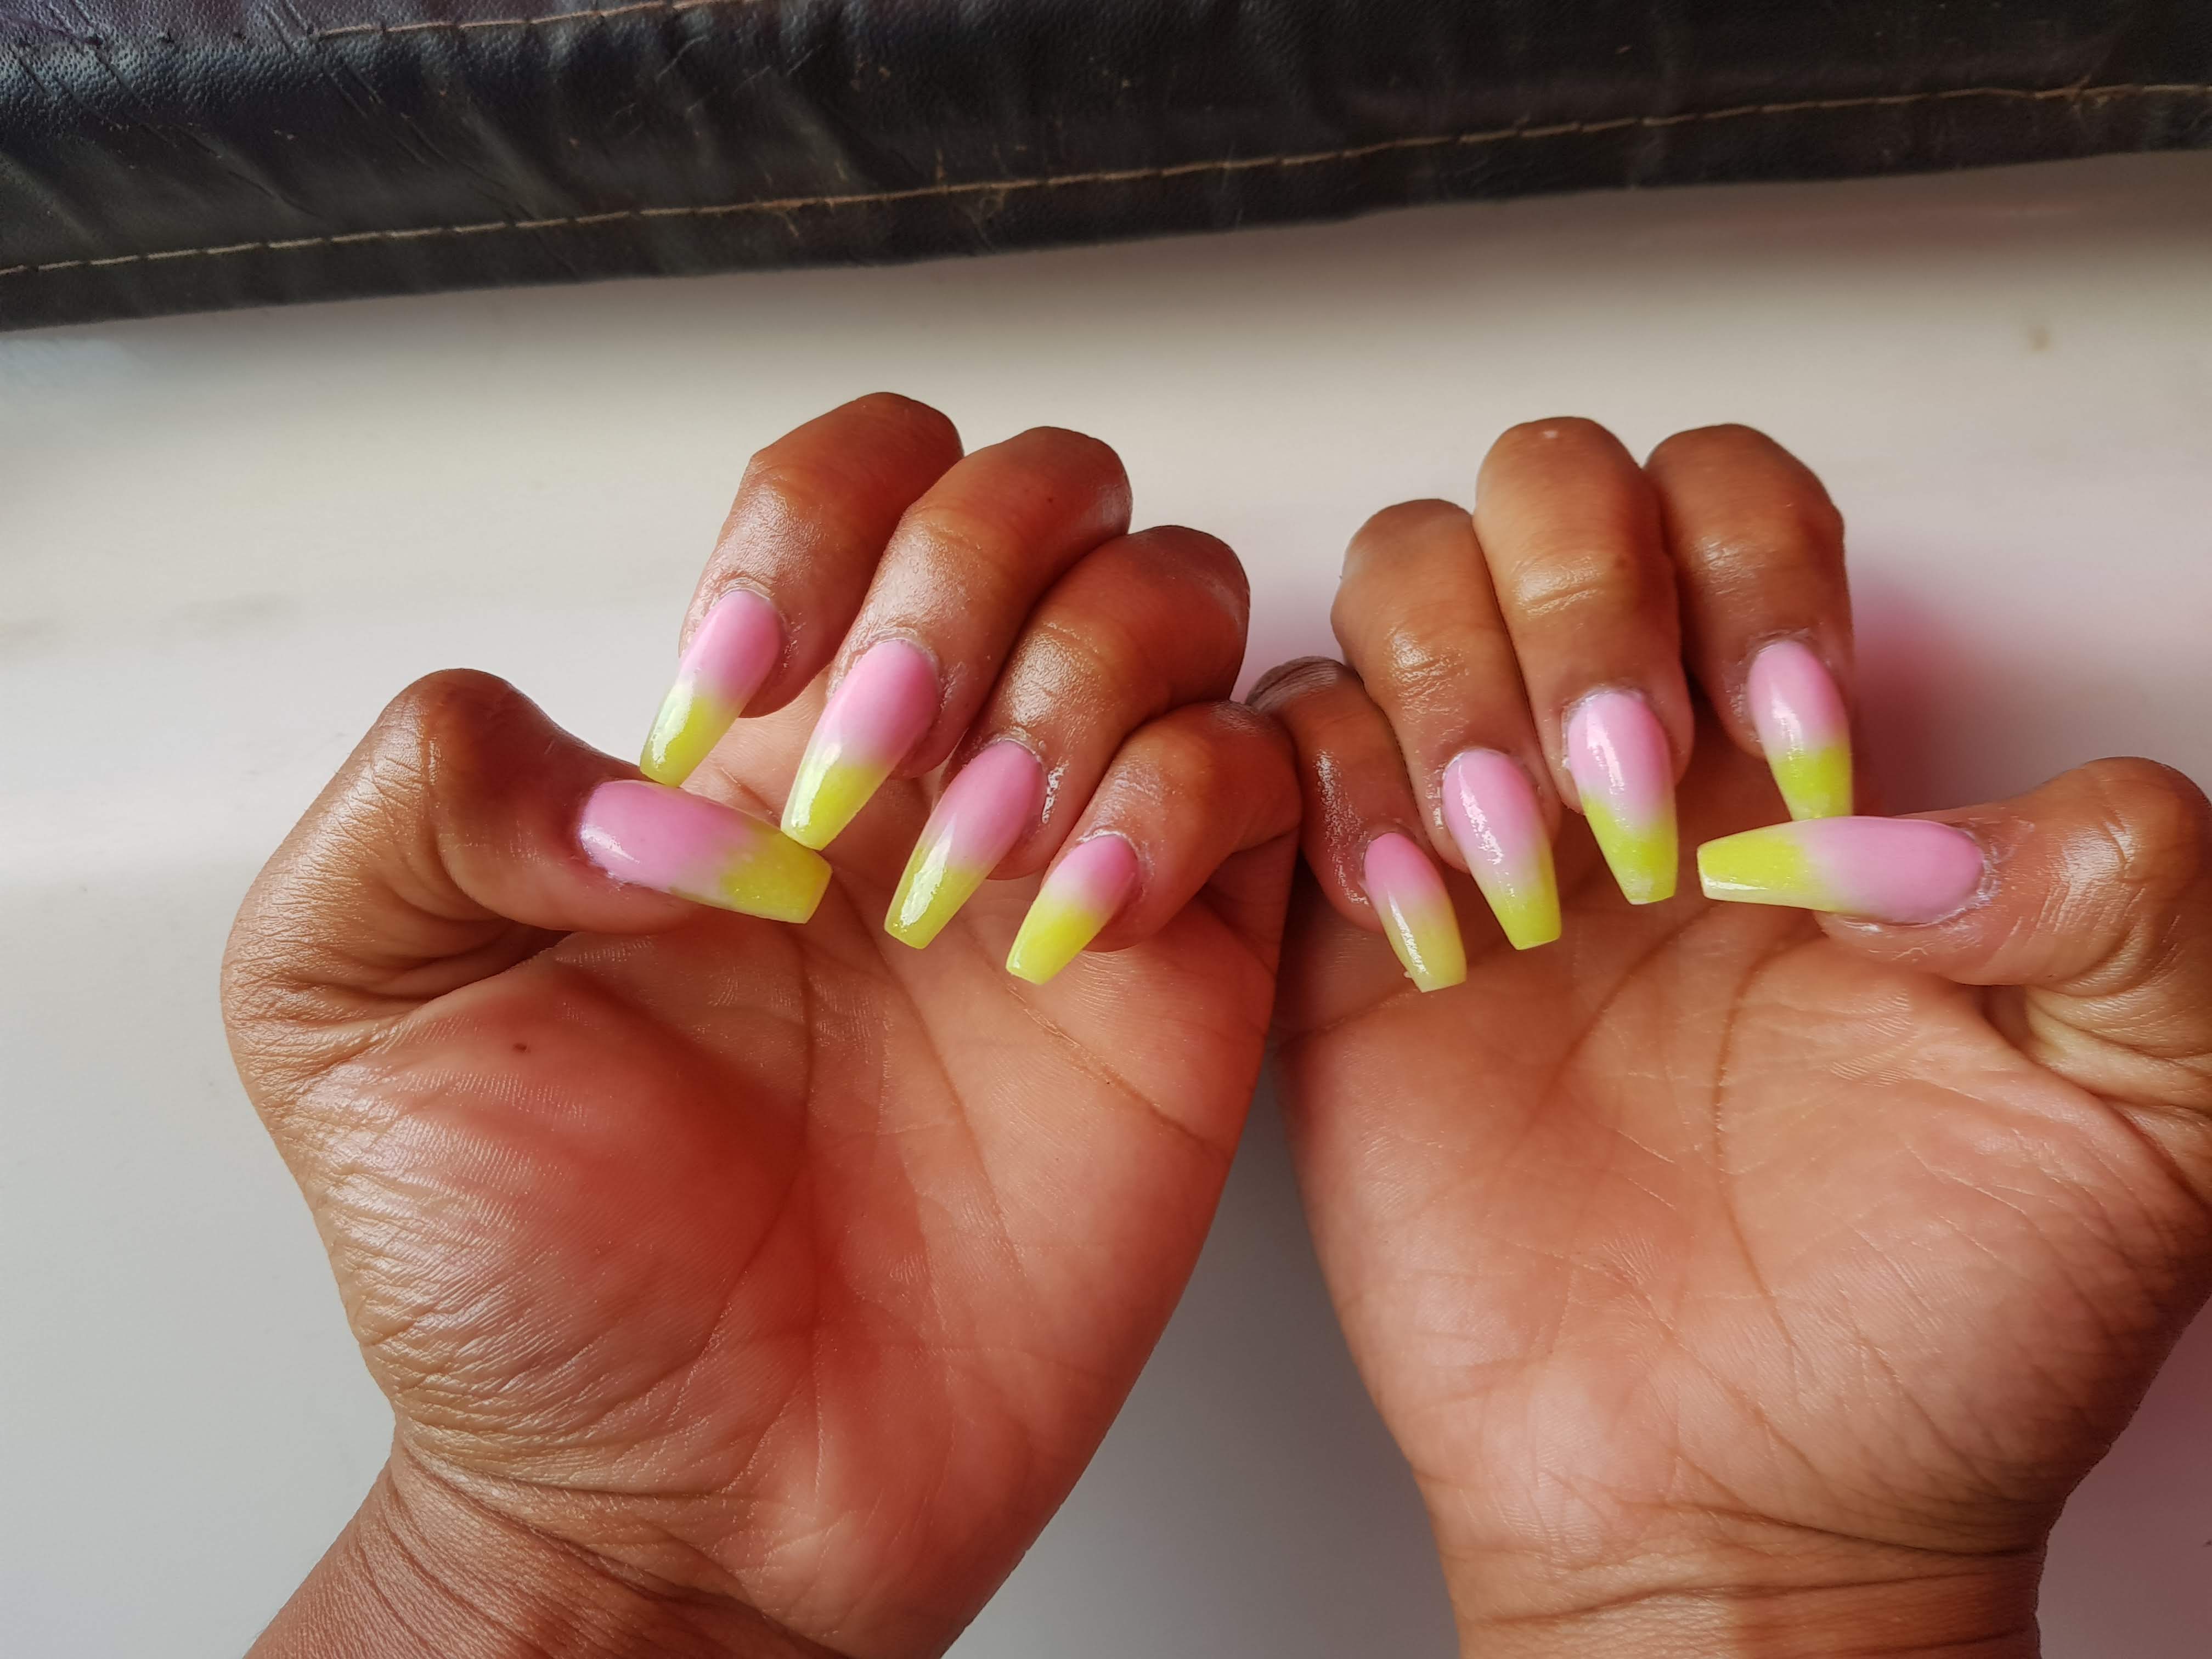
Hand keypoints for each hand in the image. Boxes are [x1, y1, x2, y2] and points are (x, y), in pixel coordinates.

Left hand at [224, 395, 1297, 1658]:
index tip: (741, 705)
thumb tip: (640, 753)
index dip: (821, 529)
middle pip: (1042, 497)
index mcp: (748, 750)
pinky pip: (1264, 784)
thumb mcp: (345, 1010)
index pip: (850, 480)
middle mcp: (919, 774)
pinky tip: (1072, 929)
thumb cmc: (521, 1288)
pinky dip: (1190, 808)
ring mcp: (1060, 866)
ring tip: (966, 881)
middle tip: (867, 792)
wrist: (691, 1507)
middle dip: (968, 589)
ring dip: (1078, 694)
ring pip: (1175, 605)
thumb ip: (427, 798)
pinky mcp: (1179, 987)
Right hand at [1256, 420, 2211, 1656]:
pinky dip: (1325, 791)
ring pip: (1397, 583)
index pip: (1738, 501)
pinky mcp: (1344, 947)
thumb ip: (2139, 897)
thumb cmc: (1933, 1339)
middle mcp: (1630, 771)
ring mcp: (1476, 844)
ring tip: (1526, 876)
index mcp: (1804, 774)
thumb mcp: (2162, 1118)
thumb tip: (1939, 812)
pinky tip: (1427, 924)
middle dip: (1575, 604)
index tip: (1797, 762)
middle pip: (1545, 491)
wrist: (1740, 1510)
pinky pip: (1274, 754)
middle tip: (1635, 810)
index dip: (1751, 572)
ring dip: (1450, 684)